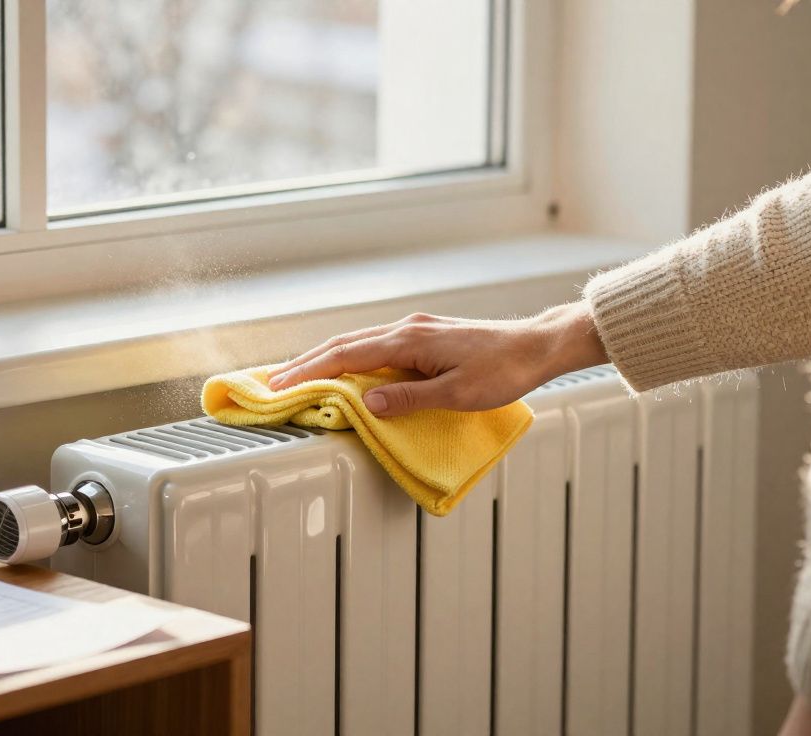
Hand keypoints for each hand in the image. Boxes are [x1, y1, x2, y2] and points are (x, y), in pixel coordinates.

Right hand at [267, 302, 607, 416]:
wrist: (537, 345)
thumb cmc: (504, 370)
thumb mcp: (459, 393)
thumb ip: (410, 399)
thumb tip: (367, 404)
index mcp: (409, 340)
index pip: (346, 356)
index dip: (310, 371)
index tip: (280, 386)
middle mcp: (406, 329)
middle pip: (343, 344)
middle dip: (306, 363)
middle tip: (273, 383)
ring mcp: (415, 329)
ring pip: (357, 342)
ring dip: (324, 358)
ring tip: (298, 376)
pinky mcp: (424, 335)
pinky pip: (374, 344)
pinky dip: (348, 356)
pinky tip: (343, 368)